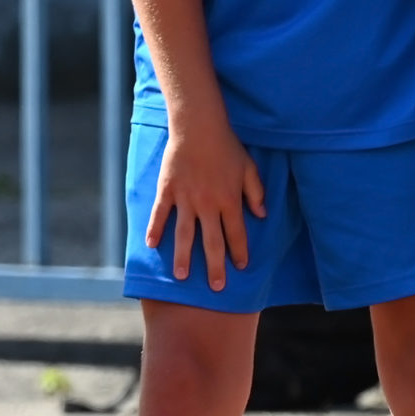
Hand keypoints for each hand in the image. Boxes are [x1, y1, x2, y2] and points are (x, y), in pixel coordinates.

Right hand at [148, 105, 266, 287]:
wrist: (198, 127)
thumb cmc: (227, 147)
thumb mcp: (249, 168)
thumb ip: (256, 193)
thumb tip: (262, 215)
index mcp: (229, 201)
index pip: (237, 234)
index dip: (240, 252)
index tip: (240, 267)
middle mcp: (208, 205)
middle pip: (212, 242)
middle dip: (215, 267)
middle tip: (215, 287)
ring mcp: (186, 199)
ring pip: (185, 235)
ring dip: (183, 257)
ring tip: (181, 276)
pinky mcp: (168, 191)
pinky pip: (160, 214)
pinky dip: (155, 230)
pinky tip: (152, 245)